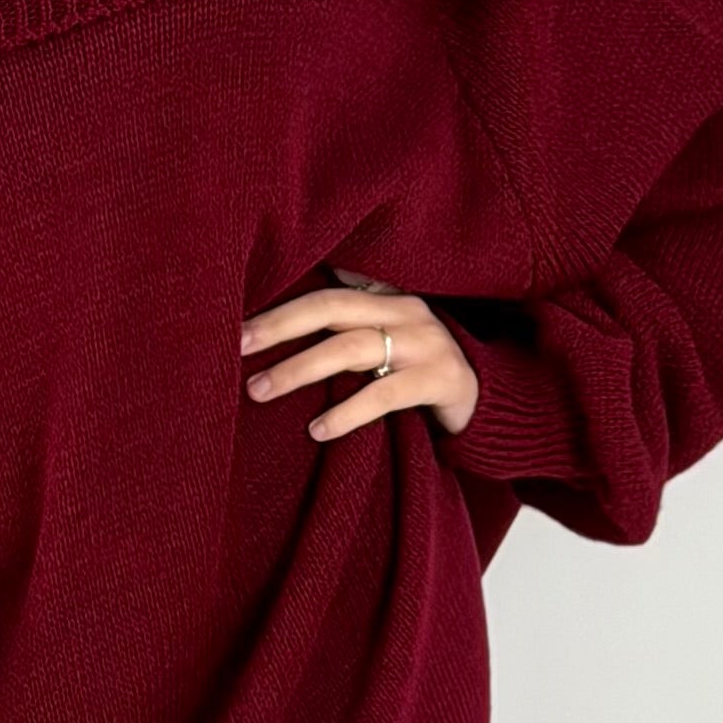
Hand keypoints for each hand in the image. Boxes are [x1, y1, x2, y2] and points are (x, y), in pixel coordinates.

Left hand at [240, 278, 479, 440]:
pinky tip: (317, 429)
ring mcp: (426, 343)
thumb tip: (289, 309)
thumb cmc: (419, 370)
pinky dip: (348, 412)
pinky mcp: (441, 380)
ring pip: (352, 348)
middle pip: (331, 309)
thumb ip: (348, 321)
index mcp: (386, 297)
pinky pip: (385, 394)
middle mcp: (406, 311)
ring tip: (259, 389)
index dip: (280, 306)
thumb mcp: (387, 337)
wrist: (487, 401)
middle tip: (236, 346)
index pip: (325, 292)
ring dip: (300, 369)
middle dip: (279, 326)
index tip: (235, 323)